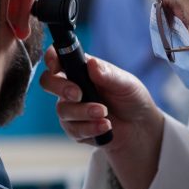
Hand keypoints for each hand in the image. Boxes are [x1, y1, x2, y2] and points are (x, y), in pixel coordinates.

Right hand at [40, 48, 165, 188]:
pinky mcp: (76, 129)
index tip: (56, 67)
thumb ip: (108, 74)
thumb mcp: (125, 83)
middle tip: (79, 94)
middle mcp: (72, 87)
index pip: (57, 58)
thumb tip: (91, 64)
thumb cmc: (132, 98)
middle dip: (60, 88)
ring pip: (62, 110)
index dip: (51, 59)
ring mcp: (71, 108)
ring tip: (105, 114)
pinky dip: (90, 128)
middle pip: (48, 82)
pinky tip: (105, 126)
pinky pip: (73, 130)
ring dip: (83, 112)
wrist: (140, 126)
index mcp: (81, 69)